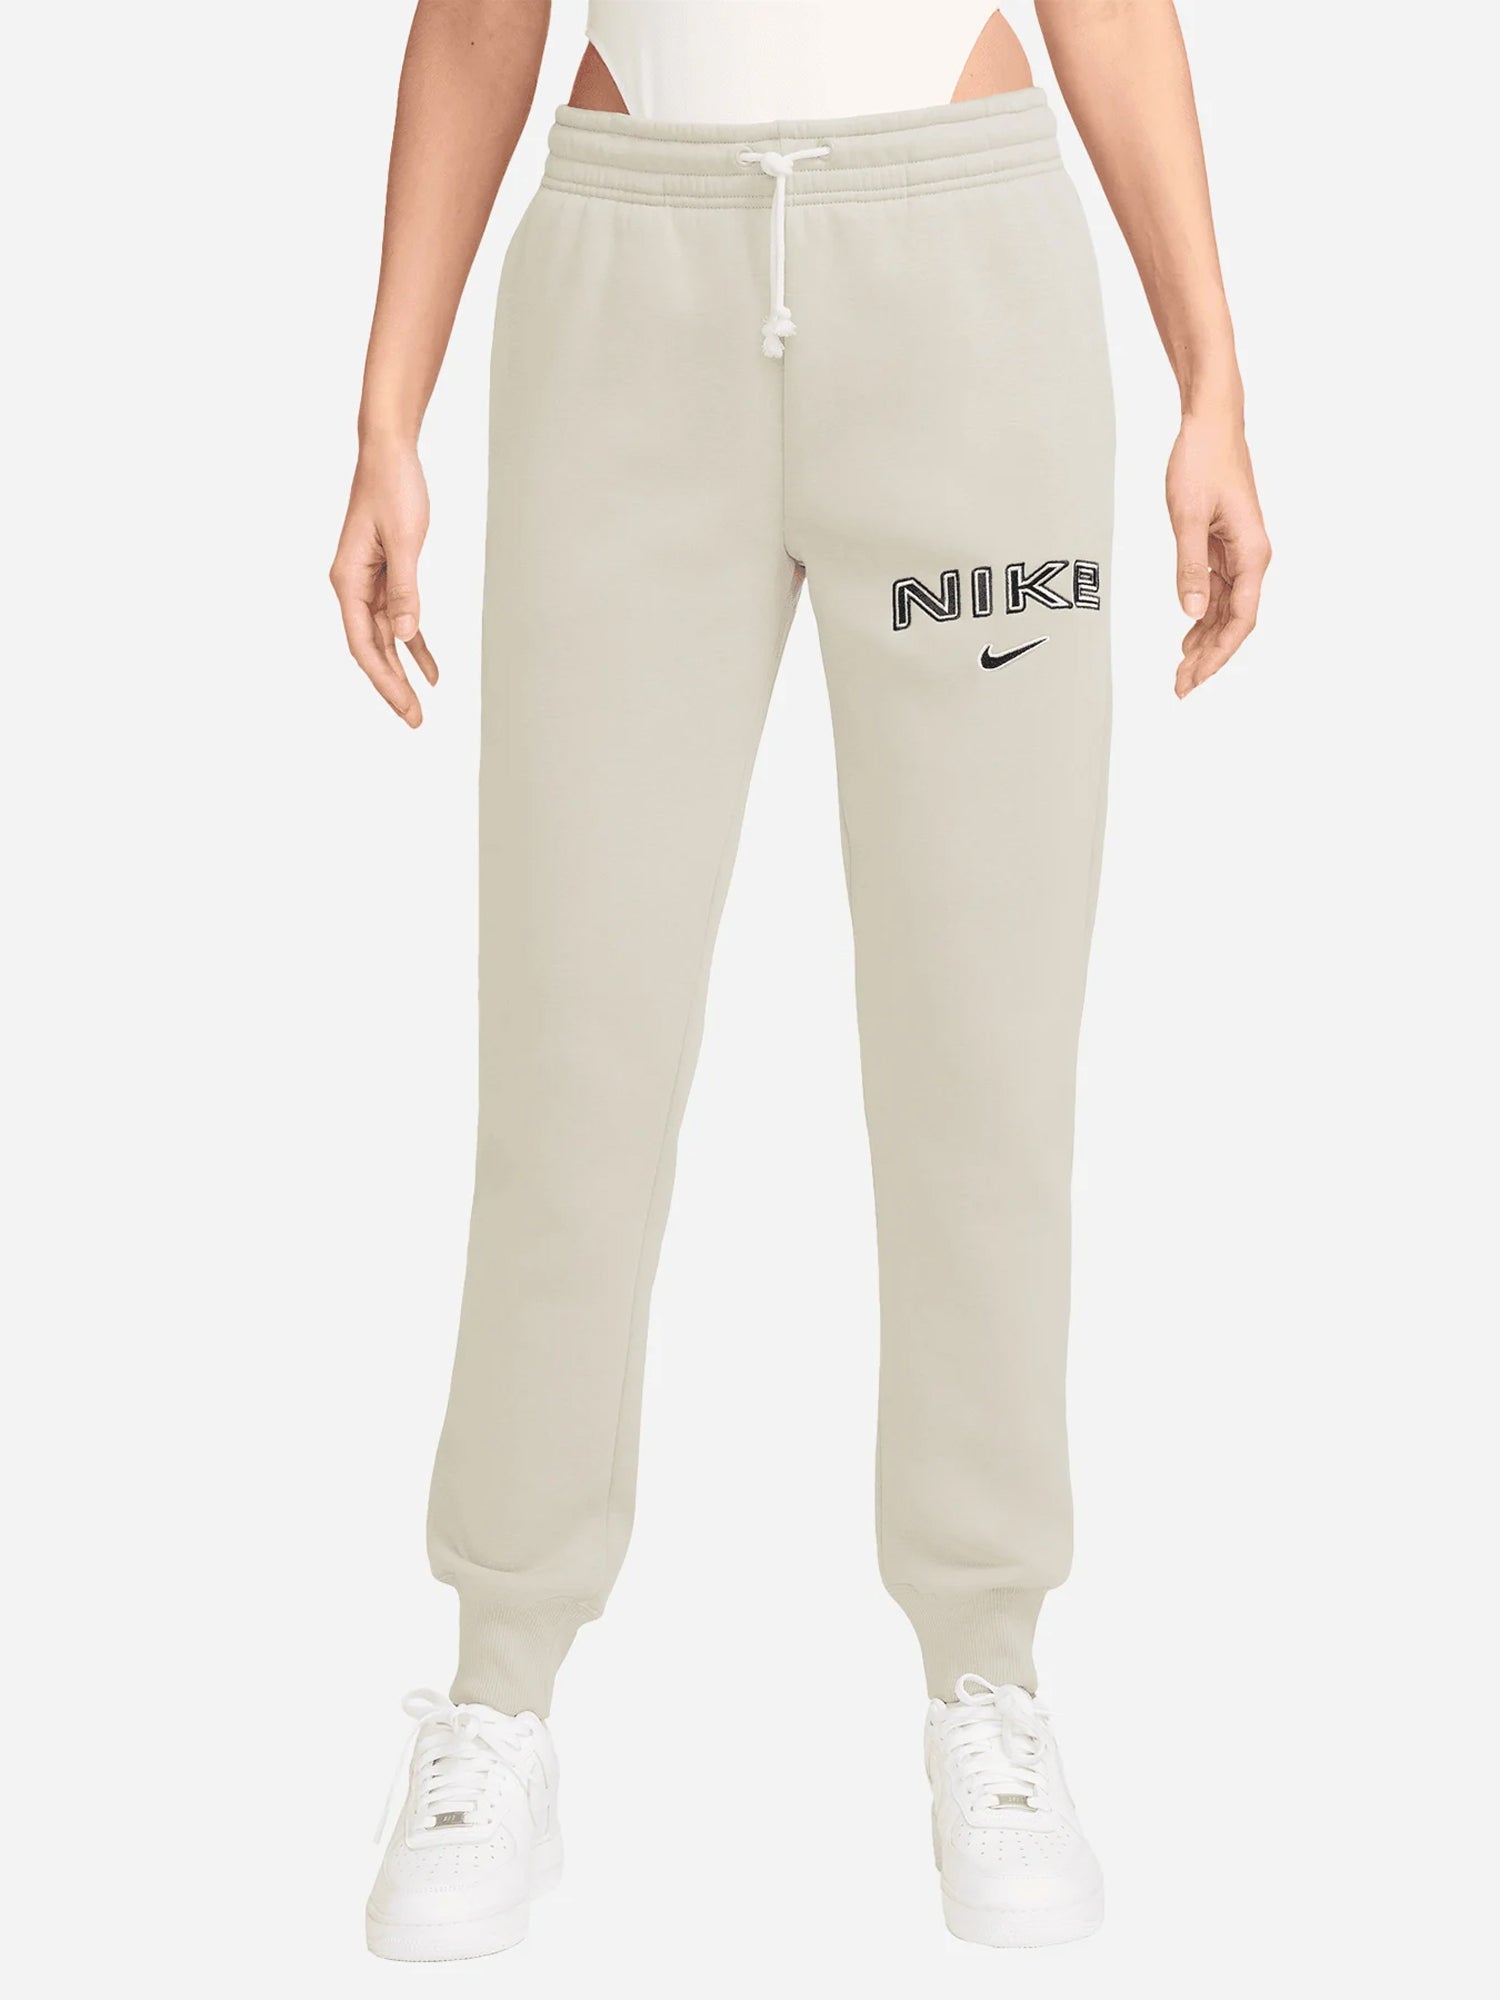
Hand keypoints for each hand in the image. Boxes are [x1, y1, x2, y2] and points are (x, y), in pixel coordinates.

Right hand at [330, 440, 438, 726]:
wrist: (389, 453)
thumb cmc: (393, 489)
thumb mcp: (404, 541)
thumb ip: (404, 591)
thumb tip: (404, 636)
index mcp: (347, 581)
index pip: (363, 645)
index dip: (384, 681)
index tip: (405, 707)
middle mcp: (353, 587)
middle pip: (372, 650)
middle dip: (392, 687)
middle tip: (414, 721)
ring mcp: (368, 583)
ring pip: (385, 640)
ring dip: (402, 671)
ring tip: (419, 705)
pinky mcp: (386, 575)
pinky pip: (399, 620)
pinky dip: (415, 644)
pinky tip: (431, 670)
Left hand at [1166, 408, 1270, 697]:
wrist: (1211, 423)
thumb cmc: (1202, 461)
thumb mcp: (1187, 517)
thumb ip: (1189, 567)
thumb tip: (1190, 613)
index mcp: (1252, 554)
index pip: (1240, 619)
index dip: (1218, 654)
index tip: (1195, 678)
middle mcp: (1251, 558)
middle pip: (1234, 622)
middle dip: (1209, 657)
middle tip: (1181, 686)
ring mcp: (1239, 553)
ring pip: (1225, 610)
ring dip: (1204, 641)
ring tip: (1181, 670)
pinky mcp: (1225, 546)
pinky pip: (1217, 592)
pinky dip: (1202, 617)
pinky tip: (1188, 636)